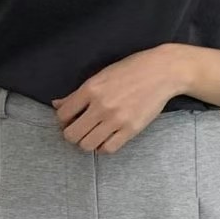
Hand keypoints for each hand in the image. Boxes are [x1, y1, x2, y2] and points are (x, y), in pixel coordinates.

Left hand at [51, 45, 187, 151]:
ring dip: (87, 142)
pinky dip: (104, 147)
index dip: (63, 120)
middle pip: (72, 134)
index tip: (70, 119)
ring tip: (93, 135)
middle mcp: (101, 106)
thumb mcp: (101, 75)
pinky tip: (106, 138)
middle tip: (80, 129)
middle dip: (72, 134)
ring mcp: (116, 120)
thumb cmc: (131, 70)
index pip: (63, 115)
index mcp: (91, 89)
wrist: (162, 71)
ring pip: (87, 145)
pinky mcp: (131, 129)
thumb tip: (57, 105)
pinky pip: (108, 149)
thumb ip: (78, 93)